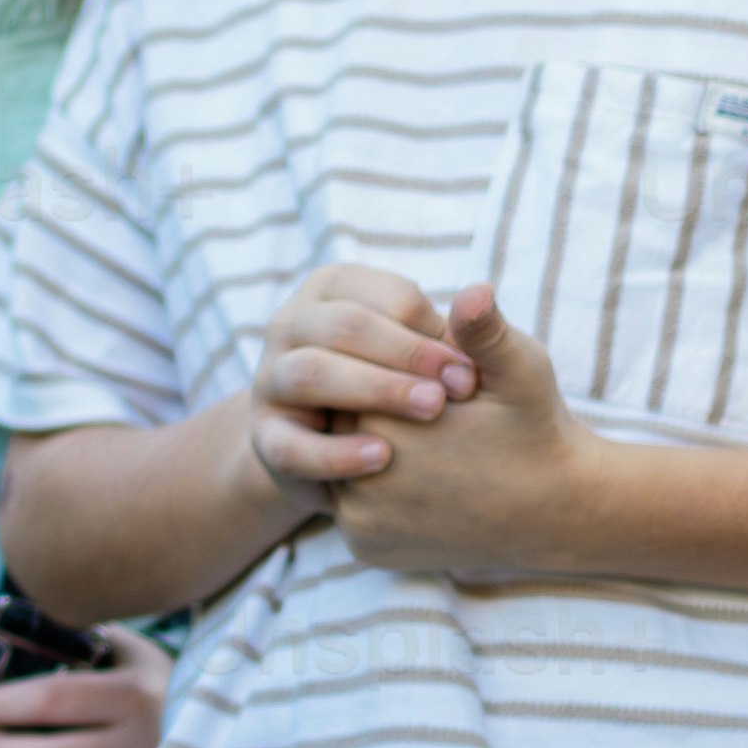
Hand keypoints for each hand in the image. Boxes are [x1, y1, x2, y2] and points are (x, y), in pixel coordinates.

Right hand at [250, 255, 474, 468]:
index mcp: (332, 290)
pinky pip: (291, 444)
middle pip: (341, 324)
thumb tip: (482, 297)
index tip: (471, 363)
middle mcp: (291, 325)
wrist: (344, 453)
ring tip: (431, 410)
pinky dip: (337, 452)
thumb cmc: (400, 385)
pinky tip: (383, 457)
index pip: (381, 294)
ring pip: (310, 372)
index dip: (429, 325)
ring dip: (375, 389)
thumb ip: (453, 331)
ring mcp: (271, 380)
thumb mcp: (426, 353)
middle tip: (461, 386)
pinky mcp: (266, 438)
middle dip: (406, 353)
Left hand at [337, 293, 608, 578]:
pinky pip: (353, 509)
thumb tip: (472, 291)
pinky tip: (418, 486)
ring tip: (426, 455)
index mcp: (388, 423)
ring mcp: (359, 521)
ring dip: (367, 455)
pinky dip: (374, 495)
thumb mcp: (521, 371)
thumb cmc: (537, 430)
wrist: (557, 512)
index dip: (391, 377)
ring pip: (342, 468)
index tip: (437, 392)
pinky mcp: (364, 548)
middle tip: (432, 428)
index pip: (353, 378)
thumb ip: (484, 332)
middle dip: (375, 416)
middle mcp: (362, 478)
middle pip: (339, 425)